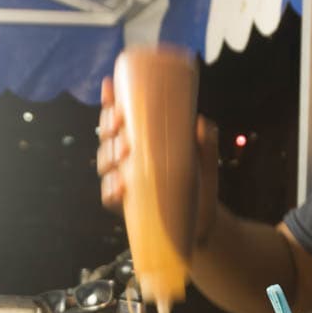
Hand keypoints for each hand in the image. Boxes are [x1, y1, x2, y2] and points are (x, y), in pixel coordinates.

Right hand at [95, 76, 220, 243]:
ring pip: (105, 165)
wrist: (202, 225)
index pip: (119, 120)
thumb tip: (200, 121)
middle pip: (107, 139)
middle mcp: (129, 161)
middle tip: (121, 124)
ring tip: (123, 153)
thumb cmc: (200, 188)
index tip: (110, 87)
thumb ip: (206, 143)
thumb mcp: (206, 163)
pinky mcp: (128, 207)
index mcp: (142, 144)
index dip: (110, 102)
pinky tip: (120, 187)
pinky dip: (111, 191)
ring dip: (108, 156)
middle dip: (108, 128)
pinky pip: (110, 198)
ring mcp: (126, 183)